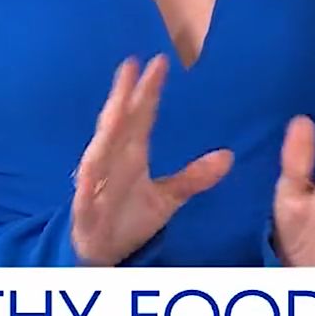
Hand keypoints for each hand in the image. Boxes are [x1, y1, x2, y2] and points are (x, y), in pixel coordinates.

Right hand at [70, 55, 232, 265]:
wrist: (101, 253)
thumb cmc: (128, 217)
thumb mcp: (168, 198)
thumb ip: (195, 176)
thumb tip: (228, 156)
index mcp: (130, 154)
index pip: (141, 116)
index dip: (149, 90)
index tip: (160, 62)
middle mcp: (112, 161)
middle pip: (119, 123)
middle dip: (124, 96)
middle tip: (133, 65)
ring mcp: (96, 183)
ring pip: (100, 150)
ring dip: (106, 128)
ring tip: (116, 105)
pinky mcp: (86, 208)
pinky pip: (86, 192)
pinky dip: (88, 180)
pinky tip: (91, 168)